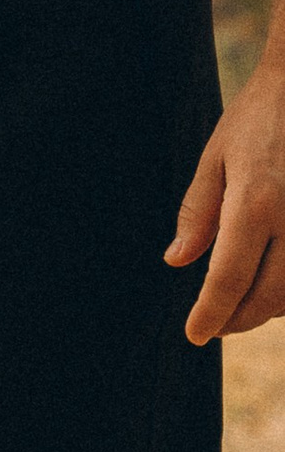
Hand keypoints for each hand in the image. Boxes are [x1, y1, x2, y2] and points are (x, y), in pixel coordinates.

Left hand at [169, 54, 284, 340]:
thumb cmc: (260, 116)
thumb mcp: (217, 156)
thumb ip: (198, 212)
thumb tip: (179, 262)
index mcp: (254, 202)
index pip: (229, 278)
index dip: (210, 314)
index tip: (194, 335)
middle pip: (267, 296)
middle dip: (238, 319)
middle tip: (214, 326)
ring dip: (267, 309)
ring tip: (239, 309)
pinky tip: (272, 286)